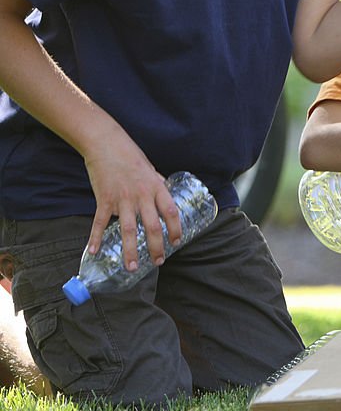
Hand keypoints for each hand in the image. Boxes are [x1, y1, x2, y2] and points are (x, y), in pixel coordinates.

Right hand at [82, 130, 180, 271]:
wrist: (106, 144)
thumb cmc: (130, 155)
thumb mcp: (151, 169)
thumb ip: (157, 184)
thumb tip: (164, 193)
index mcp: (156, 187)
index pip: (171, 212)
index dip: (176, 229)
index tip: (177, 242)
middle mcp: (142, 195)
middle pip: (153, 227)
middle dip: (156, 247)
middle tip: (158, 261)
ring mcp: (122, 199)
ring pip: (129, 230)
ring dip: (130, 251)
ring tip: (131, 267)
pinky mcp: (104, 199)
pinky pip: (99, 223)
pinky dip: (95, 238)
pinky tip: (94, 252)